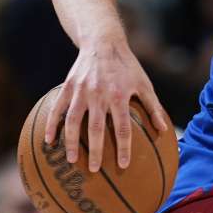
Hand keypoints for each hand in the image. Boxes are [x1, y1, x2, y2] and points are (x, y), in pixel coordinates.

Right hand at [44, 38, 169, 171]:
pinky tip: (49, 141)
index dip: (123, 147)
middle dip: (96, 151)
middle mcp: (98, 95)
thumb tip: (163, 129)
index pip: (122, 128)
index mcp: (119, 96)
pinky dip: (51, 125)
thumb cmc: (128, 66)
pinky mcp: (68, 87)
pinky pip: (57, 109)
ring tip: (72, 160)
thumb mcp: (144, 84)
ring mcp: (81, 91)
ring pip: (74, 121)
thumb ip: (153, 107)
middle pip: (96, 128)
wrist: (103, 43)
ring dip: (72, 142)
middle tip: (94, 170)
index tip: (123, 164)